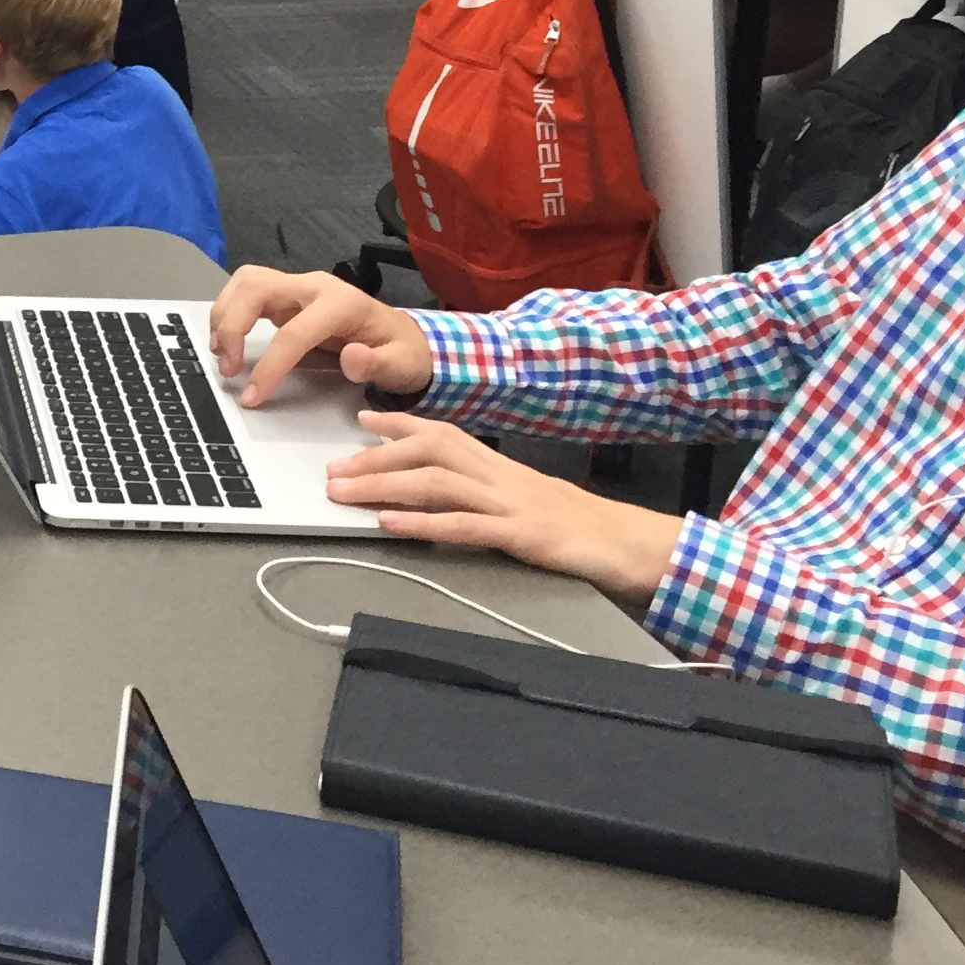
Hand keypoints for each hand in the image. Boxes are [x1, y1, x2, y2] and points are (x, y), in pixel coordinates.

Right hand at [208, 266, 433, 405]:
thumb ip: (378, 365)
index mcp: (341, 303)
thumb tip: (352, 358)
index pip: (294, 331)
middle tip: (227, 368)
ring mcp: (297, 287)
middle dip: (232, 325)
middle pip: (256, 287)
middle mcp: (314, 286)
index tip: (253, 396)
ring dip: (224, 316)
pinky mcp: (285, 295)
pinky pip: (246, 291)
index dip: (270, 365)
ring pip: (245, 282)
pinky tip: (227, 342)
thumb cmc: (402, 352)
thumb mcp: (401, 366)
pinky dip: (229, 313)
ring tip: (221, 355)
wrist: (404, 336)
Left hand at [323, 413, 685, 598]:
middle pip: (429, 453)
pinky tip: (391, 525)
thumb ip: (481, 489)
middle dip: (375, 458)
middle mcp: (500, 475)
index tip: (360, 420)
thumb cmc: (575, 525)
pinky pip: (466, 526)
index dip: (400, 423)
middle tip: (333, 468)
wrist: (631, 545)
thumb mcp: (521, 498)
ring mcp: (511, 503)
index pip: (442, 432)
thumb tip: (434, 488)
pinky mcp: (523, 535)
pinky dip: (424, 524)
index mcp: (499, 465)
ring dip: (385, 485)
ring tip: (344, 492)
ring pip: (438, 483)